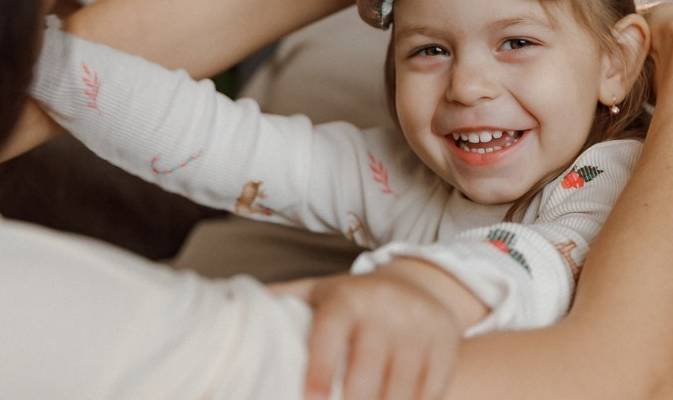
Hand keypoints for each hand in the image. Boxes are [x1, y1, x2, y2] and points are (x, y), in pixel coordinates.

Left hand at [270, 263, 462, 399]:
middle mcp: (385, 310)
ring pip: (400, 391)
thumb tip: (225, 310)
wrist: (418, 284)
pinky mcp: (446, 347)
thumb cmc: (353, 300)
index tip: (310, 399)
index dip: (319, 368)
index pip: (331, 333)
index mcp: (346, 298)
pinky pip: (431, 393)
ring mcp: (419, 329)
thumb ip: (282, 302)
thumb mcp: (319, 292)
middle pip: (367, 372)